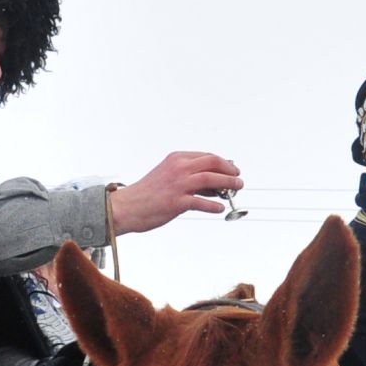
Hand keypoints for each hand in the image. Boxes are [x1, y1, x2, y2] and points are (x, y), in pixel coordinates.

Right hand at [110, 153, 243, 233]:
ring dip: (228, 183)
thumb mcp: (167, 175)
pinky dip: (213, 205)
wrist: (127, 207)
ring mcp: (178, 184)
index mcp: (176, 158)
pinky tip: (219, 208)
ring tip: (236, 188)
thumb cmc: (146, 193)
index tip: (231, 168)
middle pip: (213, 163)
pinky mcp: (177, 202)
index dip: (222, 162)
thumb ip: (187, 176)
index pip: (206, 156)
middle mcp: (179, 168)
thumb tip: (212, 184)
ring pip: (211, 179)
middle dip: (229, 170)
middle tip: (238, 178)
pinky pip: (202, 202)